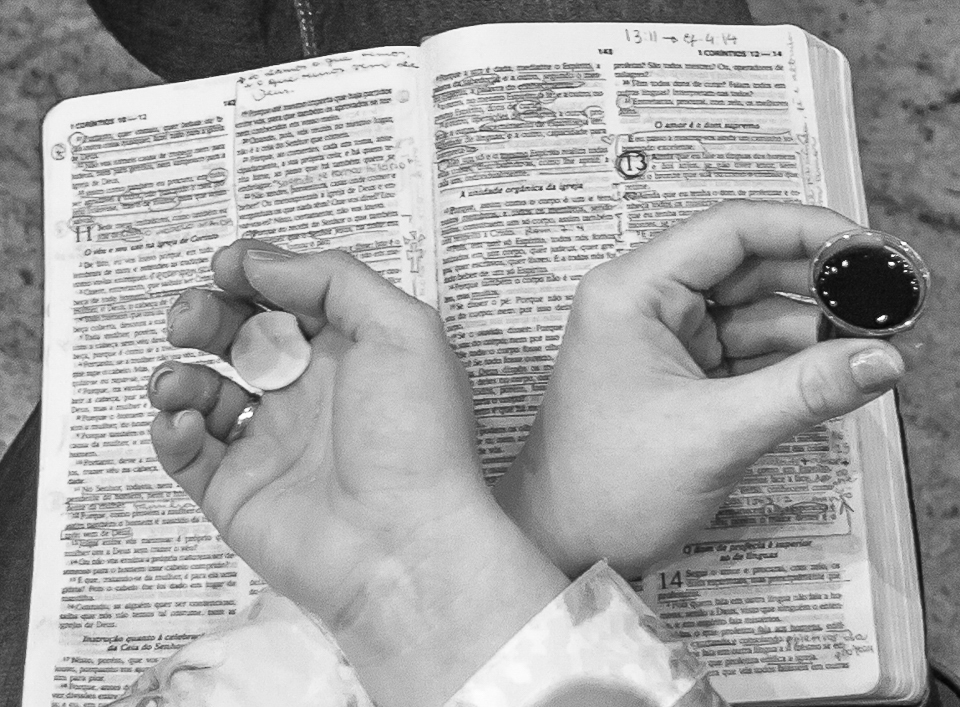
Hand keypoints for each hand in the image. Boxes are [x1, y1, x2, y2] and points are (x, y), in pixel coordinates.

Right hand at [147, 241, 566, 705]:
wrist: (405, 545)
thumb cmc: (414, 433)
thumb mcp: (401, 330)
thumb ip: (334, 280)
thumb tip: (257, 260)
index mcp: (348, 353)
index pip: (287, 300)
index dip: (252, 276)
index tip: (226, 267)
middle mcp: (307, 394)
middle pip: (238, 338)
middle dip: (205, 316)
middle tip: (189, 318)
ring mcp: (269, 443)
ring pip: (203, 392)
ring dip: (177, 374)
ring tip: (180, 382)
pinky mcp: (235, 492)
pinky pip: (187, 453)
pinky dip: (172, 430)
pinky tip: (191, 424)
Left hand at [495, 201, 906, 577]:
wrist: (562, 545)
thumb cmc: (611, 486)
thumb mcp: (714, 434)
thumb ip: (804, 391)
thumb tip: (886, 358)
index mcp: (633, 290)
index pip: (730, 231)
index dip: (807, 230)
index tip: (874, 252)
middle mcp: (645, 303)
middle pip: (747, 267)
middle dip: (819, 285)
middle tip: (892, 304)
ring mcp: (663, 341)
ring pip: (752, 312)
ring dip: (812, 329)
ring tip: (877, 344)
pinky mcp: (679, 378)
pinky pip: (745, 353)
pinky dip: (790, 362)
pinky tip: (838, 370)